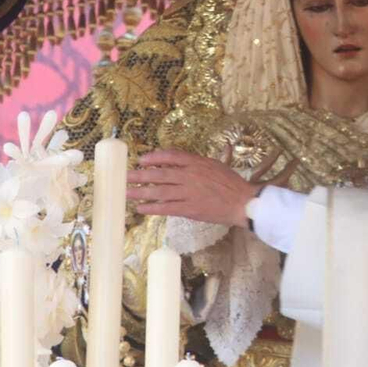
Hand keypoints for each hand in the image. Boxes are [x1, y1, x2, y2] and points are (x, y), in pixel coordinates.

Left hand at [126, 149, 257, 226]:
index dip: (154, 157)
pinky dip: (152, 208)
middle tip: (125, 176)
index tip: (142, 159)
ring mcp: (189, 193)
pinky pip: (167, 208)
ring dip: (141, 192)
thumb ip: (197, 162)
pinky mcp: (190, 209)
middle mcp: (190, 176)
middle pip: (160, 173)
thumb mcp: (216, 165)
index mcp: (197, 163)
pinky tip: (141, 208)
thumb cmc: (231, 183)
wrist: (242, 202)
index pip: (171, 156)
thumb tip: (180, 160)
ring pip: (160, 191)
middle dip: (141, 175)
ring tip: (126, 192)